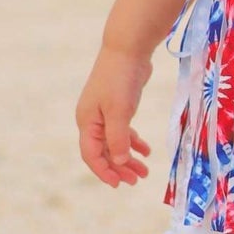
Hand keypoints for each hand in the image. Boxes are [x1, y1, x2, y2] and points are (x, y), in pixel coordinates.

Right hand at [76, 45, 153, 188]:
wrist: (128, 49)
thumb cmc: (120, 80)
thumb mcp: (119, 112)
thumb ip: (118, 139)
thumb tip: (119, 162)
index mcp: (87, 122)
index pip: (91, 155)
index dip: (104, 171)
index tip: (119, 184)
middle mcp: (92, 119)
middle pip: (103, 152)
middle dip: (119, 168)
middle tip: (136, 181)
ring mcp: (105, 113)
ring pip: (115, 143)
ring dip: (128, 158)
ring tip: (145, 172)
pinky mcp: (118, 106)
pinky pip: (123, 131)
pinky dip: (134, 142)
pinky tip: (146, 151)